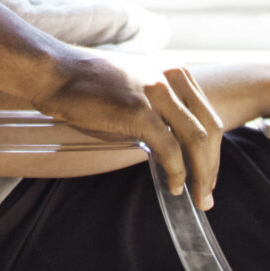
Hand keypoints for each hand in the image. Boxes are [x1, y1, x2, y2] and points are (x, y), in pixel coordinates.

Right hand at [33, 49, 225, 206]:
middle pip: (210, 128)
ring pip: (197, 140)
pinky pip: (170, 148)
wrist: (56, 72)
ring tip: (197, 198)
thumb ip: (160, 107)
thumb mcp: (136, 87)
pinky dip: (177, 172)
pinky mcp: (139, 110)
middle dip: (212, 166)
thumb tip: (175, 145)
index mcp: (174, 72)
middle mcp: (171, 78)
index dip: (213, 150)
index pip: (208, 115)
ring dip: (201, 174)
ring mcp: (156, 92)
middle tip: (207, 195)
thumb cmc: (89, 85)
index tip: (208, 174)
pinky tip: (174, 186)